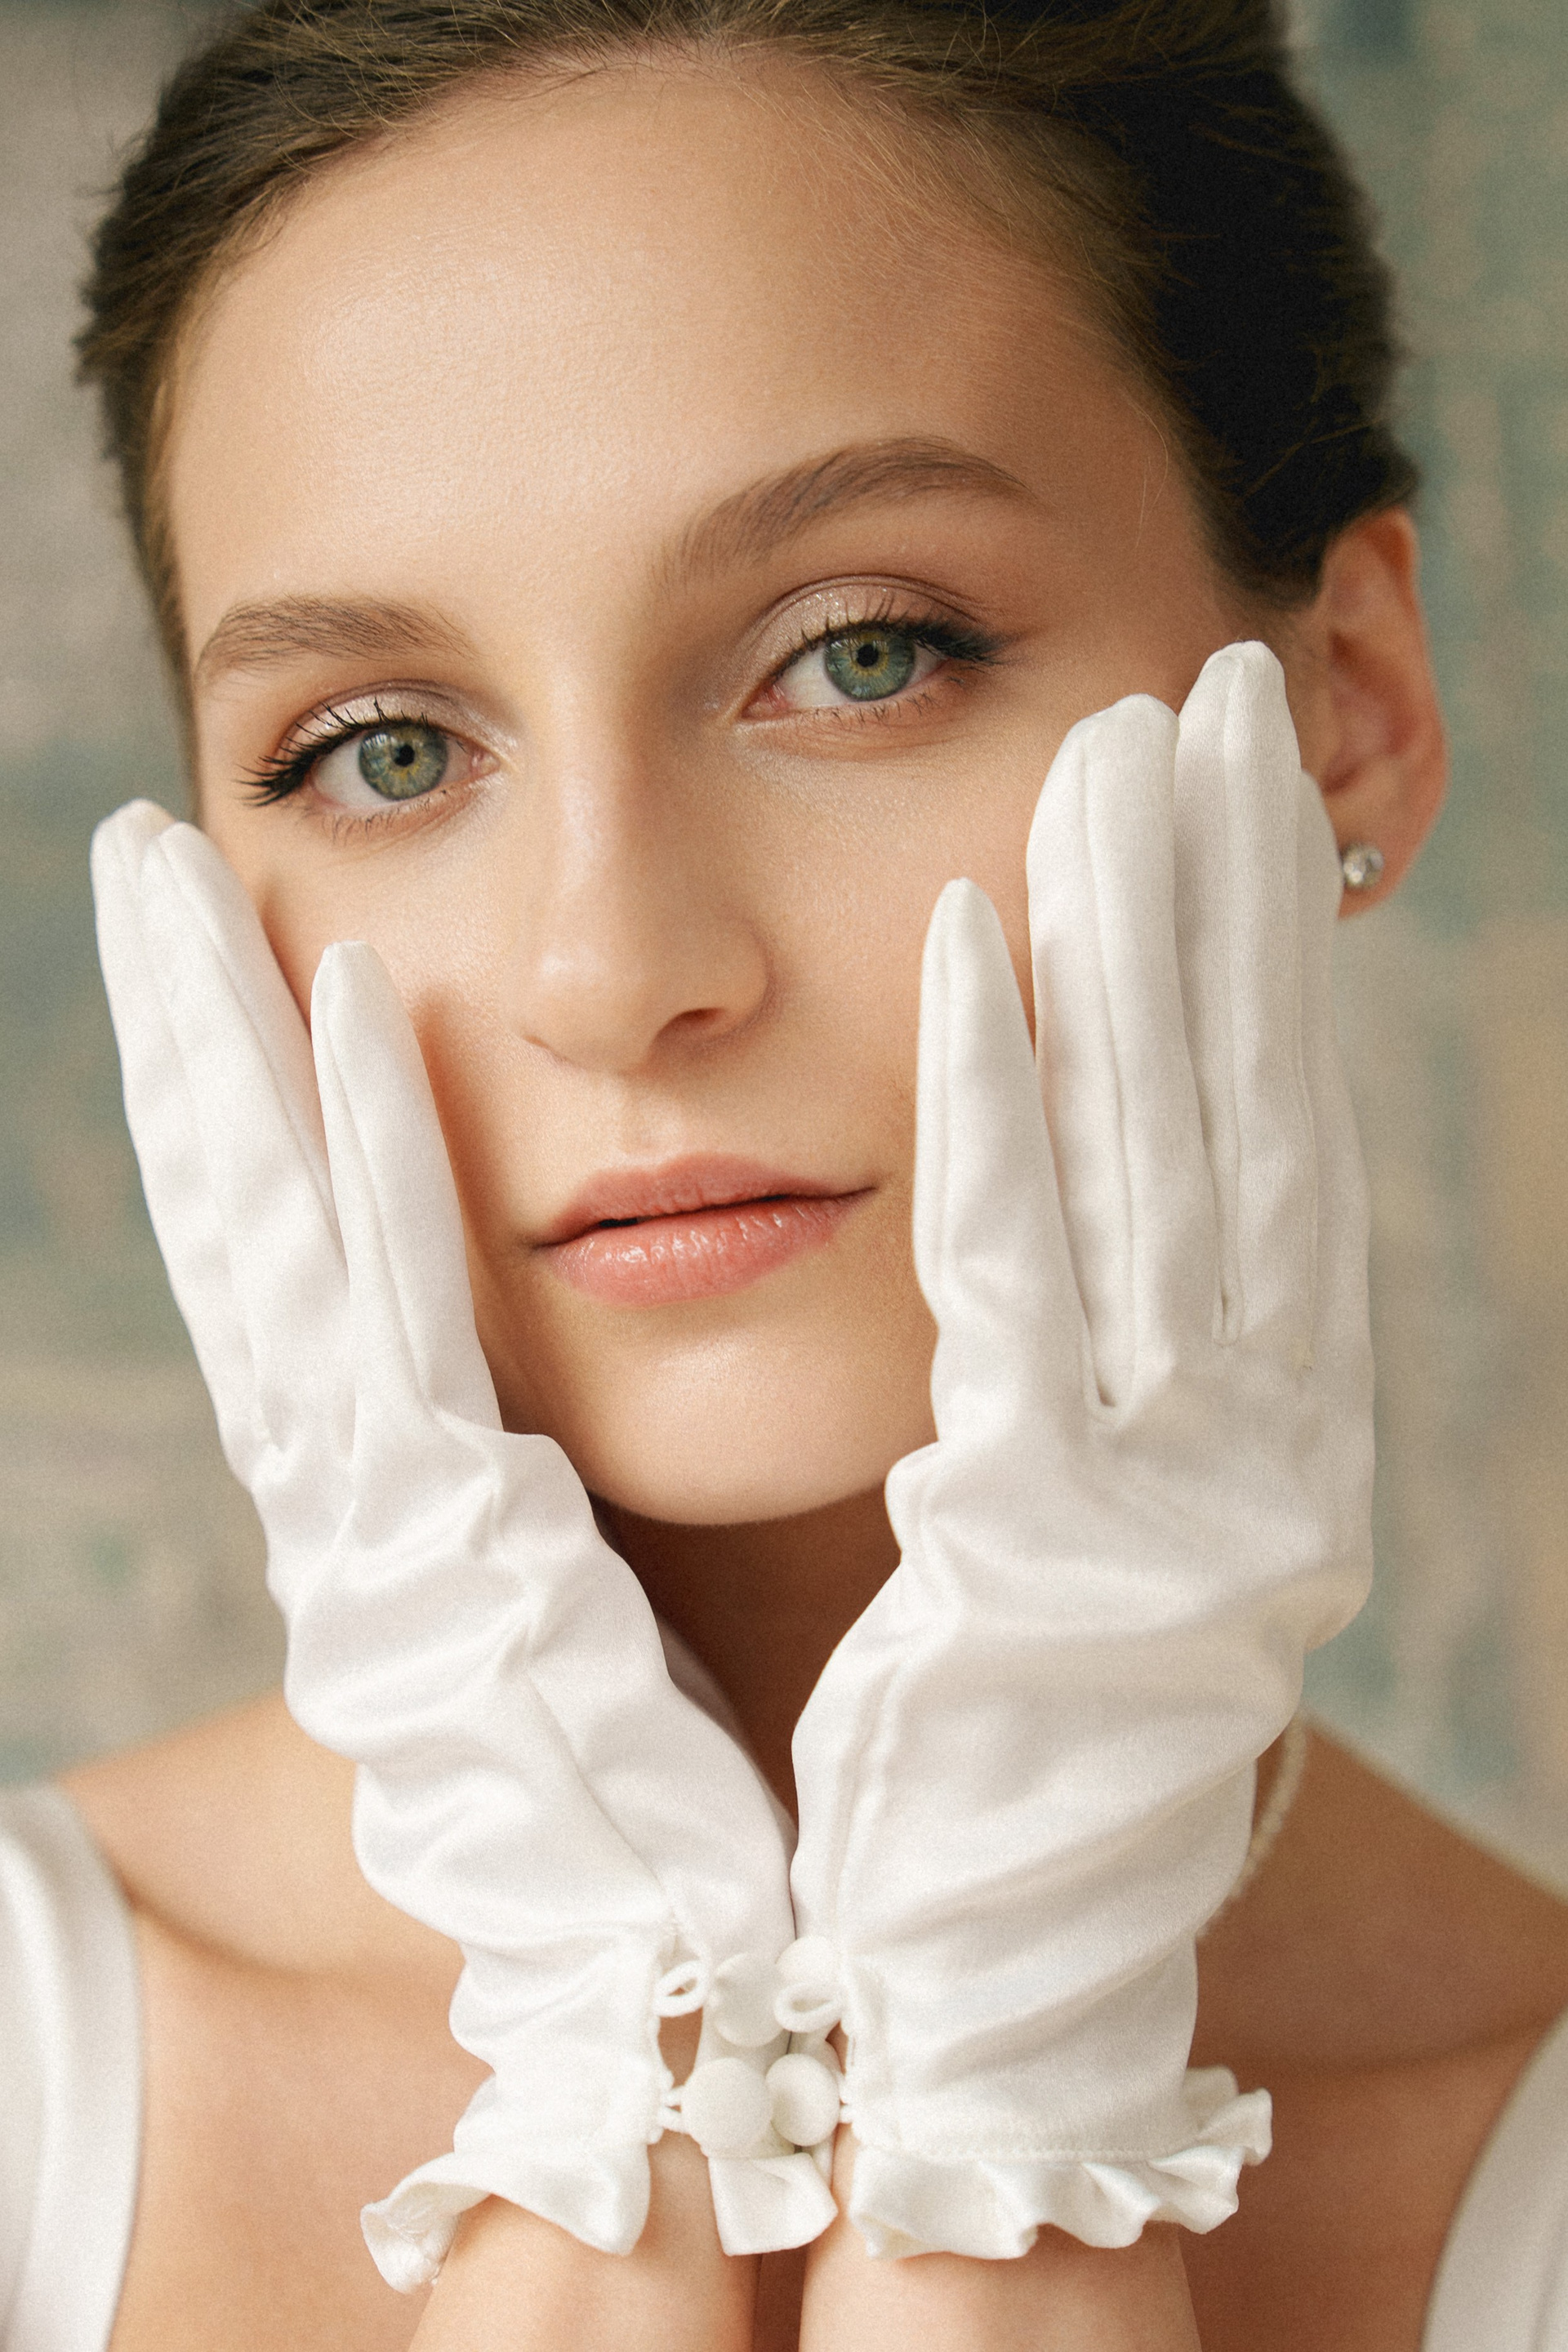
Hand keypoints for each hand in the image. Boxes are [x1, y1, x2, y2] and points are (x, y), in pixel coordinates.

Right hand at [91, 808, 834, 2282]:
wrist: (695, 1964)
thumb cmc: (664, 1772)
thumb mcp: (585, 1575)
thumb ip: (544, 1447)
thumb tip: (565, 1314)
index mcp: (399, 1474)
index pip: (304, 1243)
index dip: (239, 1092)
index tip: (228, 938)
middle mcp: (358, 1475)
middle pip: (249, 1208)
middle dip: (187, 1029)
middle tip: (143, 855)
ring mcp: (379, 1509)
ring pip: (277, 1232)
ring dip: (221, 1041)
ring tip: (173, 869)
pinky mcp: (445, 1546)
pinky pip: (397, 1320)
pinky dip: (361, 1167)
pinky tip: (354, 1011)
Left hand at [788, 643, 1371, 2259]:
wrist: (979, 1984)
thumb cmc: (992, 1745)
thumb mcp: (1062, 1516)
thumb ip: (1084, 1349)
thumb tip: (1053, 1160)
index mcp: (1252, 1426)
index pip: (1272, 1135)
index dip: (1271, 949)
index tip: (1242, 781)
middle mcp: (1251, 1434)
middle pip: (1249, 1107)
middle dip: (1237, 895)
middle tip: (1219, 692)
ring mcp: (1168, 1485)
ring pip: (1167, 1157)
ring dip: (1150, 943)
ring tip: (1136, 747)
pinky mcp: (1044, 1540)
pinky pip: (1019, 1285)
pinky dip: (1009, 1115)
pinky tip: (976, 951)